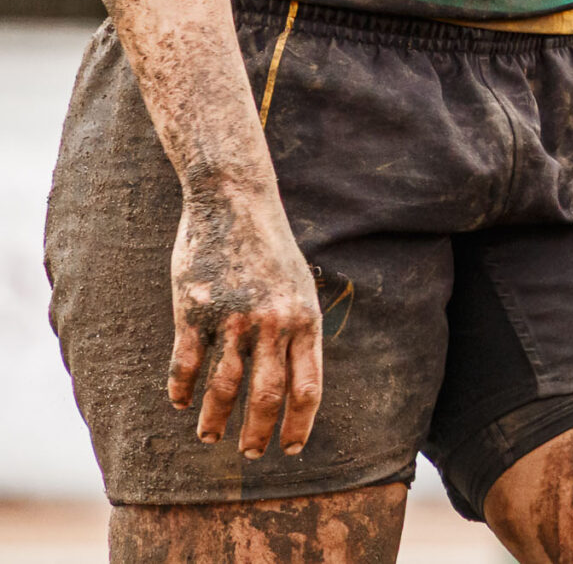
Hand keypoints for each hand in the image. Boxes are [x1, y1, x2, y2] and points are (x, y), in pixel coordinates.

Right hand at [167, 182, 321, 459]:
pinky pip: (186, 363)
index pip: (308, 386)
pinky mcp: (194, 312)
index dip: (300, 423)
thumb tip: (295, 377)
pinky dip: (181, 390)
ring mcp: (232, 318)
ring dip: (214, 419)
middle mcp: (272, 323)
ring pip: (224, 387)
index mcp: (304, 319)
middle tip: (250, 455)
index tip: (292, 448)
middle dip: (258, 432)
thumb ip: (297, 329)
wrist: (234, 202)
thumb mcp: (299, 286)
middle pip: (267, 395)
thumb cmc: (269, 248)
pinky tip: (178, 404)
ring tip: (208, 437)